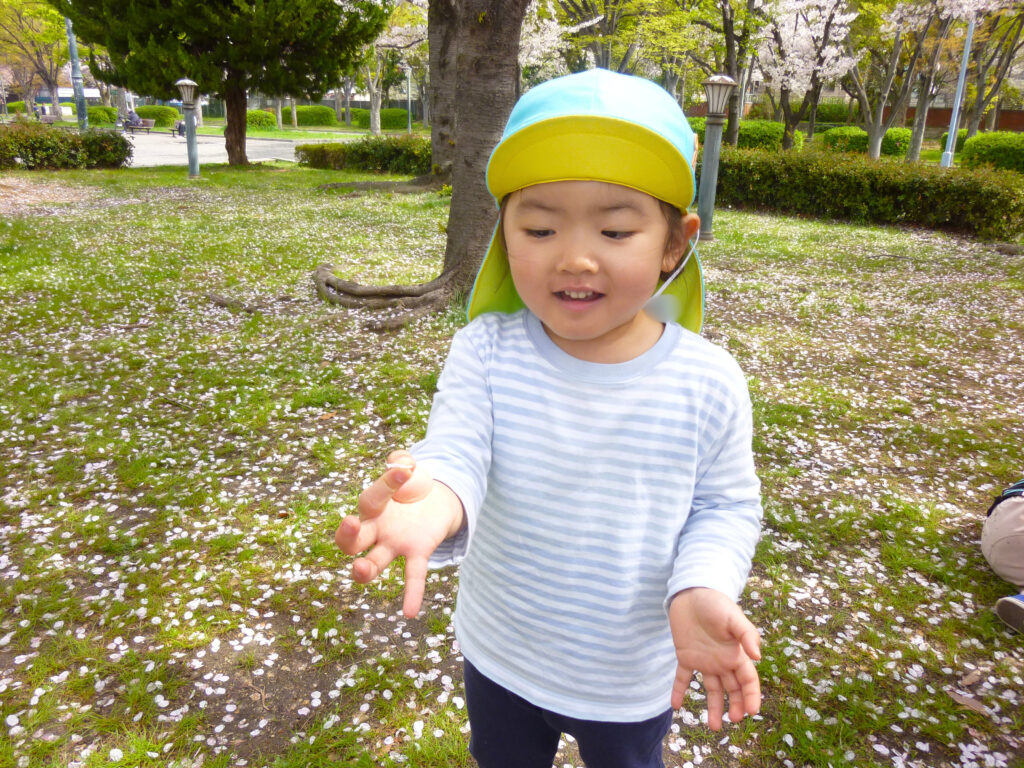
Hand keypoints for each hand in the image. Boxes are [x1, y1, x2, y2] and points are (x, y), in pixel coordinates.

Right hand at [335, 451, 463, 618]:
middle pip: (352, 540)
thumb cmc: (412, 485)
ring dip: (364, 570)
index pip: (369, 500)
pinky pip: (412, 576)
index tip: (404, 470)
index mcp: (371, 508)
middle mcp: (376, 530)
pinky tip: (410, 612)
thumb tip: (401, 461)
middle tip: (350, 523)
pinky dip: (412, 593)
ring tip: (361, 570)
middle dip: (347, 534)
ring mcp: (394, 545)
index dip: (385, 484)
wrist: (436, 500)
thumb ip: (402, 461)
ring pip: (372, 563)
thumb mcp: (408, 469)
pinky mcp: (417, 552)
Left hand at [668, 587, 761, 729]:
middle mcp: (722, 661)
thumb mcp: (733, 617)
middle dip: (735, 705)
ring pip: (711, 689)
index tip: (751, 712)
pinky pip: (683, 677)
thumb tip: (758, 657)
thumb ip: (747, 635)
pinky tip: (676, 706)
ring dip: (712, 707)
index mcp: (736, 653)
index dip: (751, 696)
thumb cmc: (716, 603)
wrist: (691, 592)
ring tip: (713, 726)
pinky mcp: (686, 656)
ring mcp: (705, 660)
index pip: (748, 680)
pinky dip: (680, 690)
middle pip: (732, 689)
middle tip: (732, 721)